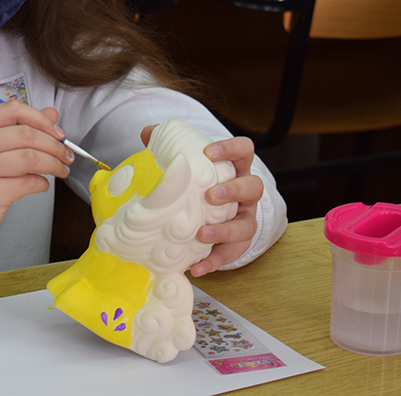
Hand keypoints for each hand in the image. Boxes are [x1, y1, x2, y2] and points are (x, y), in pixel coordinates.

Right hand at [0, 101, 72, 267]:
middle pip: (25, 133)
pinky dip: (41, 183)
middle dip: (54, 144)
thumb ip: (16, 132)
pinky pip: (27, 183)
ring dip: (53, 163)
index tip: (56, 132)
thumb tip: (51, 115)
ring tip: (60, 169)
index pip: (12, 110)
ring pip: (30, 157)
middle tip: (66, 154)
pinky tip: (41, 185)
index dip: (40, 118)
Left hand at [140, 128, 263, 276]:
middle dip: (233, 191)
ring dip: (226, 230)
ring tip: (202, 234)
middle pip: (253, 187)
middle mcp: (245, 193)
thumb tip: (147, 133)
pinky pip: (232, 254)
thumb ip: (166, 145)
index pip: (244, 150)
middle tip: (210, 196)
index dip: (231, 149)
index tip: (209, 154)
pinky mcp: (237, 243)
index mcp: (235, 167)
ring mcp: (244, 218)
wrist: (208, 210)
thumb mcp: (187, 161)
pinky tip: (196, 267)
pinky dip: (215, 261)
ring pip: (247, 225)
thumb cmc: (199, 180)